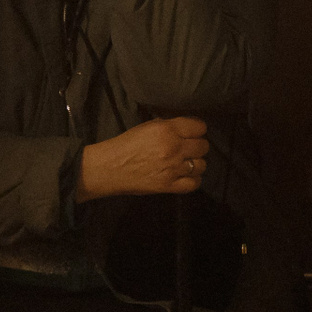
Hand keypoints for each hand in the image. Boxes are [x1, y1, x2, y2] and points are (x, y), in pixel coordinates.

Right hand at [76, 116, 209, 200]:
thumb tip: (188, 129)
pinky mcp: (169, 185)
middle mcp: (173, 148)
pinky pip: (194, 183)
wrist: (108, 168)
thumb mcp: (148, 127)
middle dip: (197, 146)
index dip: (197, 130)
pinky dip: (193, 180)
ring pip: (202, 165)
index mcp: (167, 130)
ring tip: (186, 163)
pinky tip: (186, 176)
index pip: (200, 127)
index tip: (192, 134)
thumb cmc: (126, 145)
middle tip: (187, 149)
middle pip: (203, 146)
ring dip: (196, 163)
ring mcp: (173, 168)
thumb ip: (170, 126)